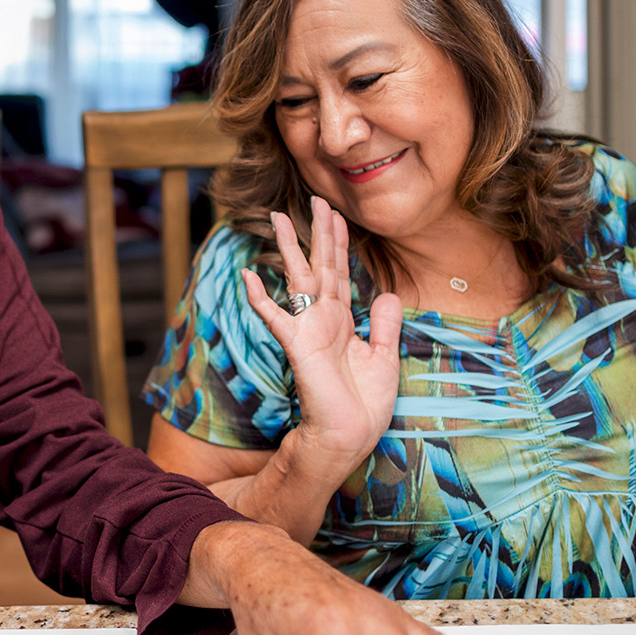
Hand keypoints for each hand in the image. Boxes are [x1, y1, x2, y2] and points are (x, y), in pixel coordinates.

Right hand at [242, 196, 402, 477]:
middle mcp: (323, 319)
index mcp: (343, 321)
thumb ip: (385, 325)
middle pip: (320, 265)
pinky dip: (261, 298)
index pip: (340, 272)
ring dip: (290, 249)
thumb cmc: (364, 405)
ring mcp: (308, 330)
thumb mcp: (385, 358)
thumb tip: (387, 294)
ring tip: (278, 219)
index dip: (339, 242)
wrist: (350, 436)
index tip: (336, 213)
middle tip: (315, 198)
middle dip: (318, 232)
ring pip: (299, 279)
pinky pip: (277, 317)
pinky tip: (248, 276)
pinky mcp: (297, 346)